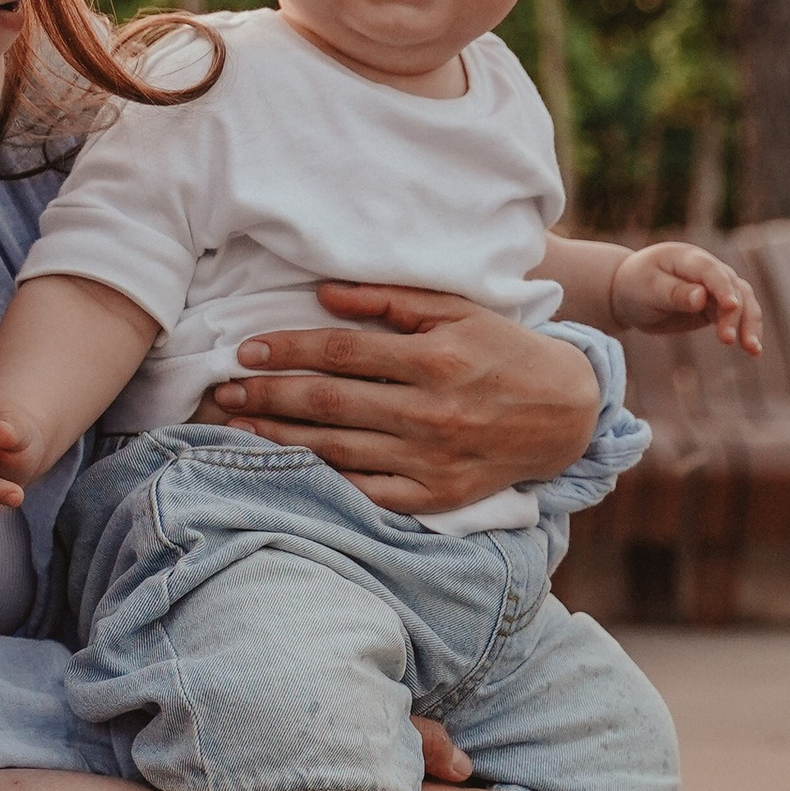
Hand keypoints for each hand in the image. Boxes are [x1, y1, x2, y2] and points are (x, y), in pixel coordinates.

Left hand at [209, 281, 599, 513]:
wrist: (565, 415)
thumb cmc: (503, 352)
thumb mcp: (458, 310)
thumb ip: (390, 300)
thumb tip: (323, 293)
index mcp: (434, 358)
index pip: (341, 353)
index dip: (288, 350)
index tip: (246, 350)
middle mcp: (430, 411)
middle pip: (330, 403)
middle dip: (269, 397)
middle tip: (224, 392)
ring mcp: (431, 459)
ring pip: (339, 450)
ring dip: (282, 440)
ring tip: (239, 429)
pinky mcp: (435, 496)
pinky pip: (368, 491)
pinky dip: (326, 481)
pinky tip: (290, 469)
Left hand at [609, 241, 762, 351]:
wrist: (628, 293)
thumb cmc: (635, 287)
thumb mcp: (648, 290)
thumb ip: (674, 293)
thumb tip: (701, 297)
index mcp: (688, 258)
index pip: (712, 271)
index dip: (723, 288)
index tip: (731, 306)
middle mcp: (708, 269)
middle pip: (734, 288)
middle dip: (735, 314)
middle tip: (728, 340)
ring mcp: (715, 287)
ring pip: (743, 302)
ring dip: (749, 325)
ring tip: (753, 351)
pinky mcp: (715, 306)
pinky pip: (737, 317)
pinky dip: (745, 331)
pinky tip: (753, 350)